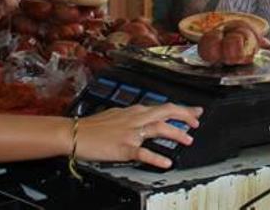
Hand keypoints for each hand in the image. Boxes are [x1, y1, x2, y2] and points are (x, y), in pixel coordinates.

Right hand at [77, 103, 202, 168]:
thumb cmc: (92, 126)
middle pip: (166, 112)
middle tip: (197, 123)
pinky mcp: (123, 148)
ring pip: (159, 128)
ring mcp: (130, 133)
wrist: (73, 133)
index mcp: (135, 111)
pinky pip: (143, 153)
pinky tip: (166, 163)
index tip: (195, 112)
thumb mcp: (117, 113)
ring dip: (176, 134)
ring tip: (188, 140)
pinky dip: (156, 158)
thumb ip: (133, 115)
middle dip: (185, 116)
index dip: (182, 109)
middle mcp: (135, 119)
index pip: (163, 107)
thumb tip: (146, 115)